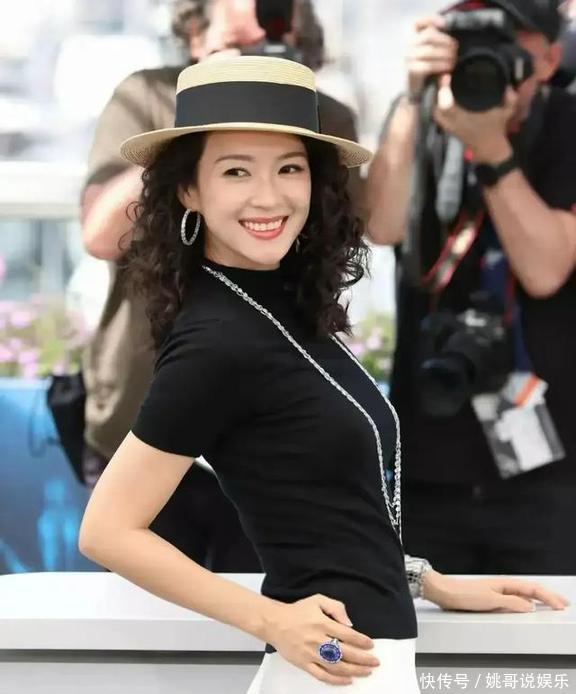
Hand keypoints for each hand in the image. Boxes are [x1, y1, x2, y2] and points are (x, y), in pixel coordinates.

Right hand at [263, 593, 380, 685]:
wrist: (275, 623)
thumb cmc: (298, 611)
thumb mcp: (317, 600)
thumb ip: (336, 607)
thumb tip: (349, 624)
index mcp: (322, 623)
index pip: (347, 635)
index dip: (362, 641)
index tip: (371, 645)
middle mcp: (318, 640)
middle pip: (345, 653)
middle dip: (363, 659)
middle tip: (375, 662)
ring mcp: (311, 654)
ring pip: (336, 667)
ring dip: (354, 671)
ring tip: (366, 672)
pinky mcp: (304, 664)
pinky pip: (322, 676)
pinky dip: (336, 680)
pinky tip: (347, 680)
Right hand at [407, 16, 457, 97]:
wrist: (417, 91)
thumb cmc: (428, 70)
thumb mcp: (432, 53)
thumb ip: (437, 42)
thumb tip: (445, 32)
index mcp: (412, 38)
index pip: (417, 23)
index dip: (430, 19)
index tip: (444, 24)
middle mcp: (408, 47)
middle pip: (428, 36)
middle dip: (445, 41)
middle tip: (456, 49)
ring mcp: (409, 59)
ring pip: (429, 51)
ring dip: (445, 54)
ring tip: (453, 60)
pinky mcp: (411, 71)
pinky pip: (427, 66)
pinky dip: (440, 66)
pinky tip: (448, 68)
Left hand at [422, 570, 570, 612]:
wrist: (443, 592)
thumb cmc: (463, 594)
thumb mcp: (490, 600)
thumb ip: (511, 603)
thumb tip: (530, 606)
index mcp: (504, 584)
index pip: (532, 589)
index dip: (548, 597)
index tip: (560, 605)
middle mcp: (502, 585)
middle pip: (530, 589)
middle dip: (548, 595)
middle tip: (563, 603)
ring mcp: (497, 590)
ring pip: (523, 593)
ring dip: (538, 598)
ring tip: (550, 603)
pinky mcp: (490, 597)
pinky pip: (514, 598)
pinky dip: (526, 601)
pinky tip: (527, 606)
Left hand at [434, 77, 515, 161]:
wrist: (489, 149)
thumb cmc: (497, 129)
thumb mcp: (507, 112)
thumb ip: (510, 99)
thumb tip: (509, 86)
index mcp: (466, 118)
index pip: (448, 105)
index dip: (444, 90)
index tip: (446, 77)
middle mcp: (456, 123)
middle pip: (438, 108)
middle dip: (437, 94)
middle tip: (442, 81)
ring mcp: (451, 128)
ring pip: (436, 114)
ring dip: (435, 102)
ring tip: (440, 89)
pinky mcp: (449, 130)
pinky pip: (439, 119)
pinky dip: (438, 110)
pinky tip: (441, 100)